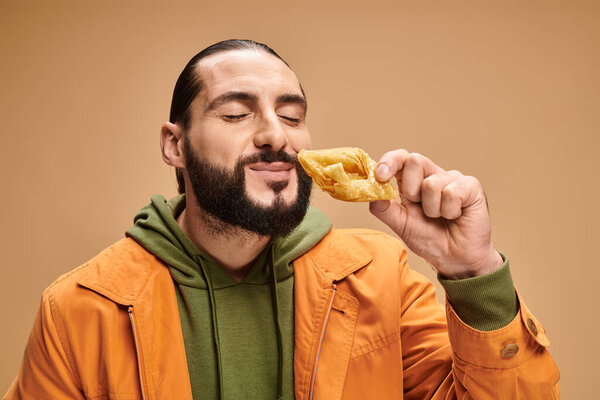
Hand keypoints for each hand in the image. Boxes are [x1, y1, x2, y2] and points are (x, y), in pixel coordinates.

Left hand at [369, 149, 502, 278]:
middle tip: (421, 210)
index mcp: (412, 180)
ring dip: (432, 209)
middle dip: (412, 191)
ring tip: (441, 217)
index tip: (380, 176)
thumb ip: (384, 208)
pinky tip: (455, 216)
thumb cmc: (429, 239)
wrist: (454, 259)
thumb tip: (370, 191)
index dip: (389, 161)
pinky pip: (452, 192)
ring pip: (431, 183)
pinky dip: (450, 211)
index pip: (399, 158)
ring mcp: (452, 178)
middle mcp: (432, 174)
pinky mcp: (471, 186)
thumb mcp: (400, 225)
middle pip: (414, 161)